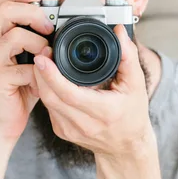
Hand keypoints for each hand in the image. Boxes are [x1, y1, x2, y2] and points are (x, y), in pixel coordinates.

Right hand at [0, 0, 53, 142]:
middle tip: (49, 28)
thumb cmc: (18, 89)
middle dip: (34, 14)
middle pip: (5, 10)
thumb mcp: (27, 58)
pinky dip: (39, 73)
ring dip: (39, 44)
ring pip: (15, 35)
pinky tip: (40, 82)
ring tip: (47, 56)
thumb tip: (60, 21)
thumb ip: (35, 38)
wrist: (2, 121)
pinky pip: (24, 67)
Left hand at [32, 25, 153, 159]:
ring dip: (41, 81)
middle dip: (41, 73)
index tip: (43, 58)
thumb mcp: (136, 85)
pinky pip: (48, 108)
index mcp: (103, 112)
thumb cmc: (132, 114)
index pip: (70, 94)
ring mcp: (70, 130)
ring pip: (46, 102)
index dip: (52, 75)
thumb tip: (119, 31)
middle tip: (41, 53)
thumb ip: (127, 56)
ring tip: (43, 62)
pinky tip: (48, 79)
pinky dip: (46, 91)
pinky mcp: (61, 131)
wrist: (125, 147)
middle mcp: (84, 125)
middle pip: (51, 97)